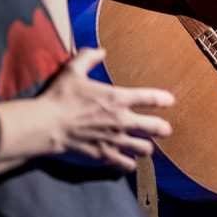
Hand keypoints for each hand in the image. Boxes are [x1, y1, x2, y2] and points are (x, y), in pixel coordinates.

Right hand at [42, 48, 173, 171]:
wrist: (47, 125)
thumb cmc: (60, 96)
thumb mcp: (73, 70)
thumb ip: (88, 57)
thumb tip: (101, 51)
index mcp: (117, 97)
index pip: (150, 98)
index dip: (163, 99)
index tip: (169, 100)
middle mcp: (121, 120)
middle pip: (156, 127)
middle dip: (163, 128)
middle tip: (165, 129)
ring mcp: (114, 140)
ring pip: (144, 149)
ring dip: (146, 147)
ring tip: (145, 146)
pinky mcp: (105, 155)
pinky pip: (126, 165)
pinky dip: (129, 164)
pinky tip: (127, 161)